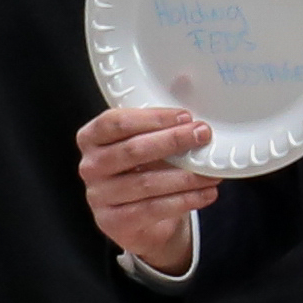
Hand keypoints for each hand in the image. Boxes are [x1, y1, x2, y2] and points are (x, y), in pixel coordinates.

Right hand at [75, 97, 218, 277]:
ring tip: (212, 172)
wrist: (139, 221)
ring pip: (146, 183)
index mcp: (91, 138)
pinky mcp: (113, 222)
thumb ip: (162, 116)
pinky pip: (152, 209)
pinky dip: (184, 200)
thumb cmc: (142, 171)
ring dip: (185, 176)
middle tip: (203, 136)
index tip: (185, 117)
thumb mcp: (147, 142)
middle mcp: (90, 166)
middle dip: (172, 141)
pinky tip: (206, 193)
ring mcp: (98, 196)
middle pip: (132, 150)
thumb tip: (186, 79)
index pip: (116, 122)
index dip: (152, 118)